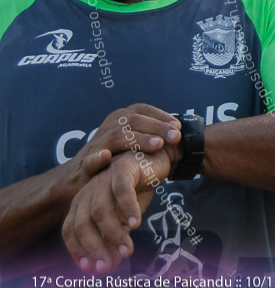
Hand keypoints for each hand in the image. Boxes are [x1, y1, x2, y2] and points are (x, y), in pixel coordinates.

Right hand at [62, 105, 180, 198]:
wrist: (80, 178)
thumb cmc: (116, 157)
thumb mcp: (133, 141)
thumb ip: (152, 134)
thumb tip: (180, 130)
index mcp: (120, 118)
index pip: (142, 110)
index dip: (161, 116)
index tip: (178, 126)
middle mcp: (109, 126)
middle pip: (133, 120)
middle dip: (157, 128)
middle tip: (175, 137)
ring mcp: (96, 144)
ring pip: (117, 136)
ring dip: (138, 140)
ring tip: (157, 145)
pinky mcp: (85, 164)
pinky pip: (90, 159)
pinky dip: (97, 158)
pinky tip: (106, 157)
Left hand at [62, 149, 171, 273]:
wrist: (156, 158)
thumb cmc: (138, 188)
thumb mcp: (126, 217)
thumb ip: (117, 236)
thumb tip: (111, 264)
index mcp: (83, 202)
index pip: (71, 230)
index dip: (78, 250)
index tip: (91, 268)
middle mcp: (88, 191)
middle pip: (82, 223)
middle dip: (94, 247)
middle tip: (108, 266)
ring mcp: (103, 179)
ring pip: (101, 210)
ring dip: (113, 233)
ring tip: (126, 249)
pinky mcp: (121, 169)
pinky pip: (121, 192)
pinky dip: (127, 209)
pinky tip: (135, 223)